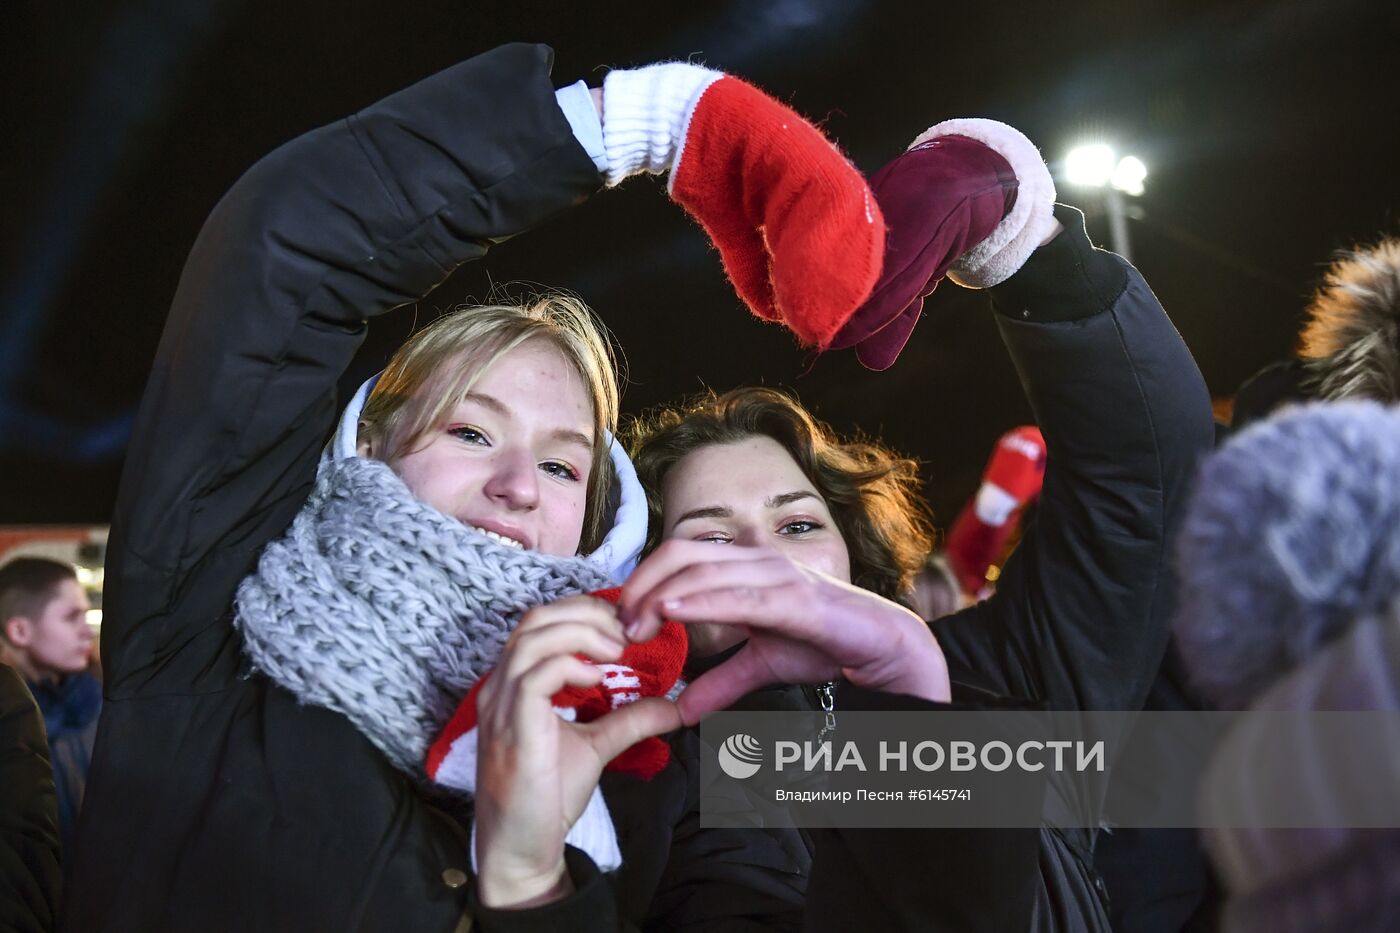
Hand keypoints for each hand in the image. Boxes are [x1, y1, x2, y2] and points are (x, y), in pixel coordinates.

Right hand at [473, 595, 681, 907]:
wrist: (521, 849)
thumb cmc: (547, 796)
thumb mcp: (596, 745)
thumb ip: (629, 720)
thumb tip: (674, 705)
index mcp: (515, 684)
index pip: (543, 621)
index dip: (585, 612)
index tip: (625, 626)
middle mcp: (501, 686)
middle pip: (536, 618)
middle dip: (586, 613)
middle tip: (626, 633)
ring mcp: (501, 706)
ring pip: (534, 638)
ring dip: (583, 634)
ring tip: (617, 651)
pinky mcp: (511, 728)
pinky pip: (535, 676)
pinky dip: (570, 666)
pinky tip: (597, 680)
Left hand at [619, 541, 950, 724]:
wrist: (883, 645)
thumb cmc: (825, 644)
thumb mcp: (761, 666)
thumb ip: (720, 682)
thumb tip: (683, 709)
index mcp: (744, 568)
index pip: (679, 558)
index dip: (643, 583)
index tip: (621, 623)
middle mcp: (755, 561)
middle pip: (680, 555)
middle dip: (642, 587)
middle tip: (621, 627)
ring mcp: (775, 575)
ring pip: (701, 569)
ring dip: (661, 595)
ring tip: (636, 625)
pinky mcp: (793, 598)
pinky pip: (738, 596)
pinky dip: (700, 601)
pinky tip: (673, 612)